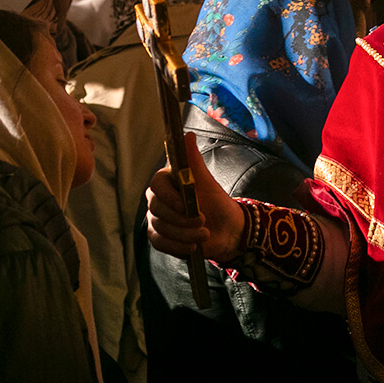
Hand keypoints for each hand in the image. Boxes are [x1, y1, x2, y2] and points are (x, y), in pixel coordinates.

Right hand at [145, 132, 245, 262]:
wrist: (226, 230)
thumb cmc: (217, 203)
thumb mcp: (207, 182)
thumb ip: (194, 161)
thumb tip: (187, 134)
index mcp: (167, 181)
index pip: (157, 185)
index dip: (169, 196)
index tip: (184, 204)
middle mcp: (158, 199)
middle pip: (156, 209)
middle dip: (181, 219)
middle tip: (203, 221)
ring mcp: (157, 219)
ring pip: (160, 228)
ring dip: (184, 234)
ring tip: (204, 234)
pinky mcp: (160, 237)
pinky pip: (160, 243)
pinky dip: (177, 247)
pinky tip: (193, 246)